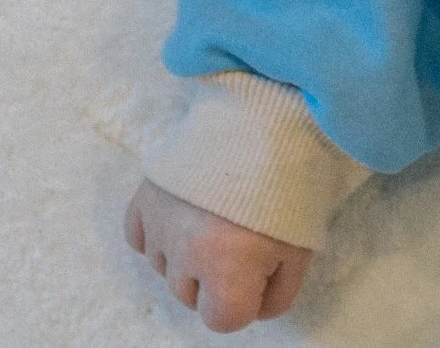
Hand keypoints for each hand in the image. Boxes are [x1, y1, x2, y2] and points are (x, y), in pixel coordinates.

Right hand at [125, 177, 313, 332]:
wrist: (266, 118)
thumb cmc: (291, 185)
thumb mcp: (301, 250)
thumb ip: (277, 295)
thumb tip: (253, 308)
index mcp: (227, 269)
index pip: (222, 320)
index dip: (245, 302)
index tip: (260, 272)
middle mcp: (184, 251)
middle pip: (190, 296)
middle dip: (215, 280)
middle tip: (240, 241)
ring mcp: (159, 224)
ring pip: (164, 269)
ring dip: (186, 257)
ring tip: (215, 220)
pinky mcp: (142, 198)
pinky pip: (139, 238)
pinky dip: (158, 235)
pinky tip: (185, 214)